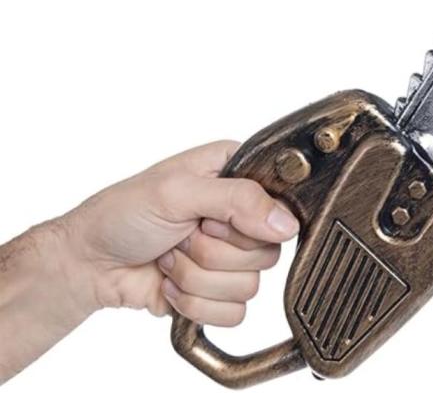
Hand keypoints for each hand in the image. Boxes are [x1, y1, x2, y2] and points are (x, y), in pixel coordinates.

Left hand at [63, 140, 299, 325]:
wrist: (89, 263)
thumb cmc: (123, 214)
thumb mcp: (178, 191)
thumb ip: (237, 199)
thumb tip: (286, 224)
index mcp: (237, 176)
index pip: (280, 205)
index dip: (247, 220)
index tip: (210, 217)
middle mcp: (240, 215)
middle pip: (267, 251)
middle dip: (212, 251)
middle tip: (181, 235)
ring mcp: (231, 256)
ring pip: (250, 285)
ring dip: (196, 277)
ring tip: (170, 257)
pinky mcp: (220, 292)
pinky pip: (234, 313)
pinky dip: (195, 304)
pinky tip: (171, 283)